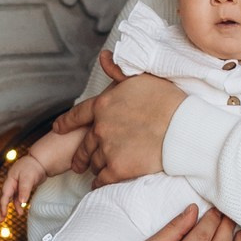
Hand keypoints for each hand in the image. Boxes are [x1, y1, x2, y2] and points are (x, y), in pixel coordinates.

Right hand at [0, 151, 46, 213]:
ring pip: (12, 198)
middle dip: (3, 209)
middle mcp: (11, 183)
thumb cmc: (32, 166)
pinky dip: (19, 202)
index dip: (3, 206)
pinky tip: (22, 208)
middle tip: (1, 220)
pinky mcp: (22, 185)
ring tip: (19, 214)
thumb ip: (24, 190)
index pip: (4, 196)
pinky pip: (18, 196)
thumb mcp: (28, 178)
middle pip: (4, 198)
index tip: (3, 215)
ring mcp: (16, 184)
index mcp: (10, 180)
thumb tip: (22, 202)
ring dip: (14, 206)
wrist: (40, 161)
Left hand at [61, 54, 183, 183]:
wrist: (183, 127)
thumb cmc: (167, 101)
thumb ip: (118, 71)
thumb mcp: (141, 78)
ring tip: (99, 171)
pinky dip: (100, 183)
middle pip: (84, 145)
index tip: (58, 129)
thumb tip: (104, 57)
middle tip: (78, 163)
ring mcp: (108, 149)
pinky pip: (102, 179)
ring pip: (94, 162)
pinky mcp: (118, 168)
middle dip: (80, 155)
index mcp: (103, 105)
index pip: (77, 115)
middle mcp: (100, 127)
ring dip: (95, 166)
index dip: (66, 123)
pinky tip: (102, 184)